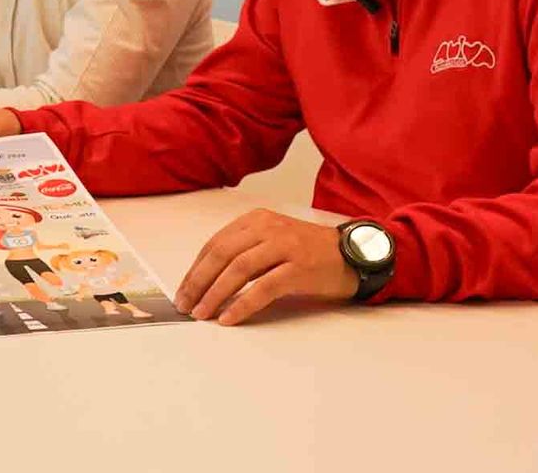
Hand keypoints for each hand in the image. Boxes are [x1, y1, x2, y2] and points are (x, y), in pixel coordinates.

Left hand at [173, 209, 358, 325]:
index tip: (183, 290)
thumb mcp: (273, 241)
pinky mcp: (299, 268)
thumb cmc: (309, 253)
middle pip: (222, 254)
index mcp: (257, 220)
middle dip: (198, 281)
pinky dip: (242, 304)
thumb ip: (244, 251)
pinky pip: (263, 288)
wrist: (354, 255)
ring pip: (238, 269)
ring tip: (202, 313)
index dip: (195, 268)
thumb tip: (207, 280)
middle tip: (186, 304)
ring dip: (215, 294)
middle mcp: (268, 228)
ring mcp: (285, 246)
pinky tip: (229, 317)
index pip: (216, 243)